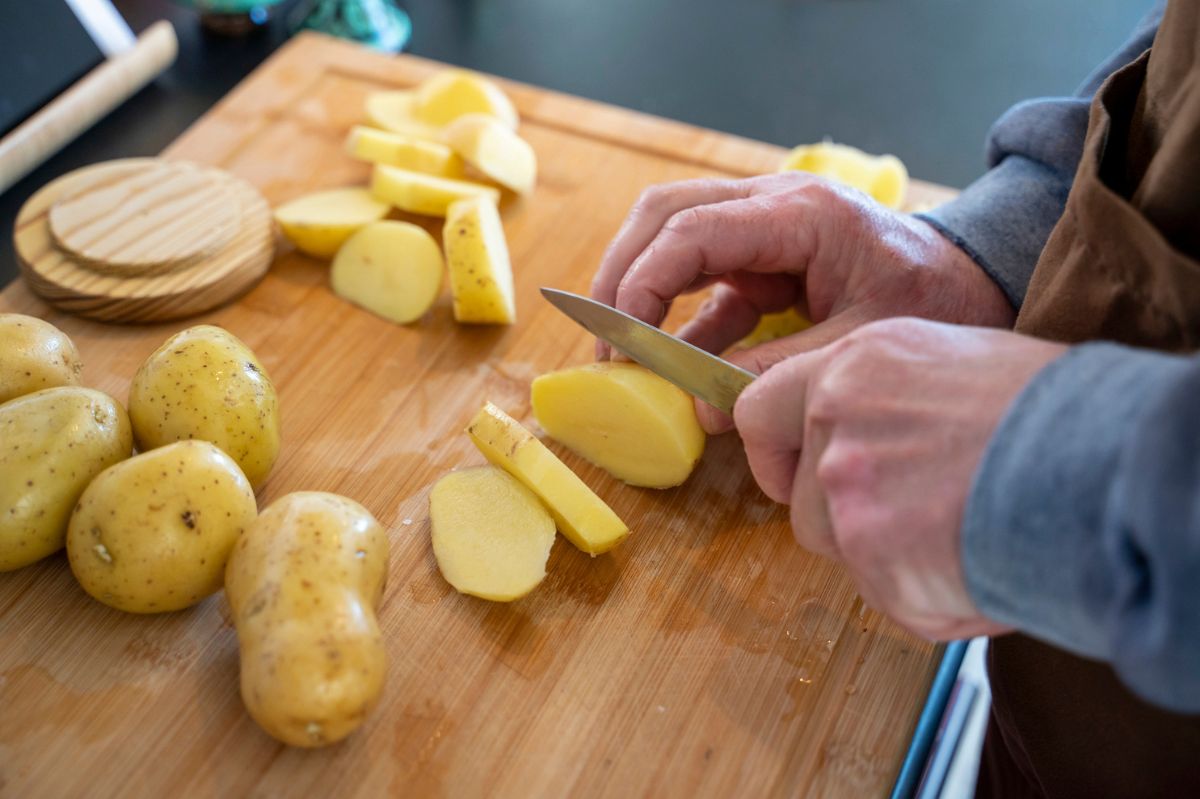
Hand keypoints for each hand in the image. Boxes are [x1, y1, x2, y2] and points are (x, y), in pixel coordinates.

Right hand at [590, 173, 1014, 431]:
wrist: (972, 284)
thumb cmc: (933, 302)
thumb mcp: (860, 343)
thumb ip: (779, 370)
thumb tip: (701, 409)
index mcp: (799, 213)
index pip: (691, 230)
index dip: (644, 283)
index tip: (622, 341)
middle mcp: (771, 206)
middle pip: (665, 213)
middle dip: (622, 274)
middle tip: (604, 340)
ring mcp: (763, 229)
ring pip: (671, 236)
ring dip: (638, 288)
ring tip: (619, 352)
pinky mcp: (763, 261)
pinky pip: (703, 281)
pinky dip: (678, 320)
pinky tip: (670, 367)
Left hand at [732, 317, 1066, 639]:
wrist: (1099, 461)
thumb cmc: (1050, 410)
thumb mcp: (953, 364)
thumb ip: (884, 399)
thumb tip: (866, 436)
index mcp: (852, 366)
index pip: (758, 410)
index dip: (773, 452)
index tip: (791, 471)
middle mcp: (834, 423)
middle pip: (798, 499)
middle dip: (840, 518)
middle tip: (908, 516)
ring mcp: (847, 493)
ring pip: (837, 550)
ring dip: (886, 558)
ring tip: (960, 533)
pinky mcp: (873, 559)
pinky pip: (887, 596)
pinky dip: (929, 596)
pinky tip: (978, 562)